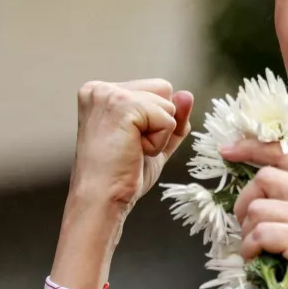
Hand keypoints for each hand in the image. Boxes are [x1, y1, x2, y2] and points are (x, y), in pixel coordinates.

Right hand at [51, 79, 193, 288]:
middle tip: (131, 147)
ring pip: (168, 104)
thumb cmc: (120, 176)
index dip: (156, 120)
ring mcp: (109, 94)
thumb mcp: (153, 140)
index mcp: (102, 92)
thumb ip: (172, 117)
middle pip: (164, 89)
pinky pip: (168, 119)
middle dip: (160, 123)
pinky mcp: (123, 106)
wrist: (102, 199)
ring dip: (160, 134)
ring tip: (131, 149)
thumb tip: (187, 94)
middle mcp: (101, 88)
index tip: (129, 142)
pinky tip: (134, 151)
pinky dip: (159, 142)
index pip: (156, 89)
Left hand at [223, 140, 287, 288]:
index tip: (228, 151)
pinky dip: (250, 250)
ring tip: (263, 252)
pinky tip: (261, 262)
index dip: (253, 148)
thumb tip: (252, 174)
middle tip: (251, 229)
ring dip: (248, 233)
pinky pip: (259, 233)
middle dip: (246, 203)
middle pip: (265, 178)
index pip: (287, 151)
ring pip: (258, 208)